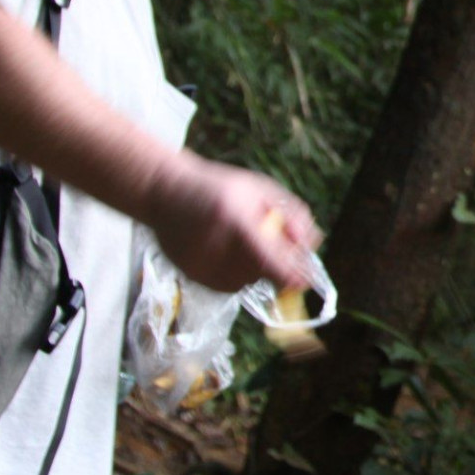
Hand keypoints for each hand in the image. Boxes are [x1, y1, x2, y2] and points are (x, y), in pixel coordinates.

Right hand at [143, 153, 321, 292]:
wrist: (163, 191)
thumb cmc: (218, 187)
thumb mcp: (259, 190)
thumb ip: (291, 214)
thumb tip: (312, 244)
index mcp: (234, 220)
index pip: (270, 261)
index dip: (292, 276)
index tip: (305, 279)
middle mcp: (214, 245)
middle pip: (261, 273)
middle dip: (273, 263)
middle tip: (268, 243)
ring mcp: (199, 264)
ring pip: (246, 282)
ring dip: (254, 268)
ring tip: (240, 241)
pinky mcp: (191, 276)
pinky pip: (228, 286)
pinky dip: (235, 273)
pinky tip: (225, 251)